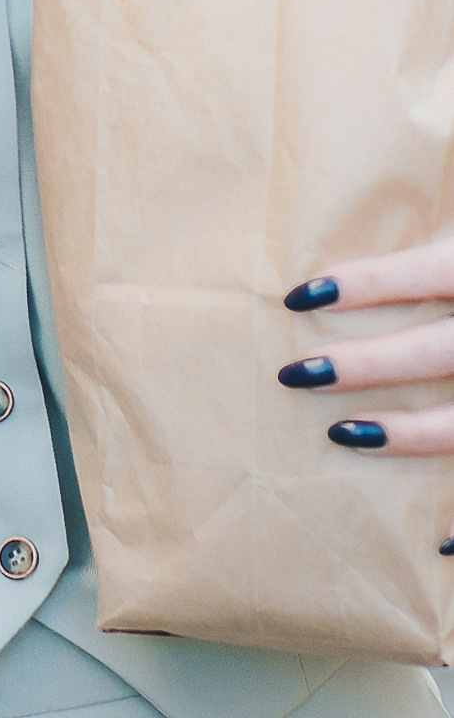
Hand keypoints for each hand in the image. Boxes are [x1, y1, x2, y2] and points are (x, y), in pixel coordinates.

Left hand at [279, 240, 453, 551]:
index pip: (426, 273)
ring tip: (344, 435)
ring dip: (406, 435)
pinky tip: (436, 541)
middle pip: (436, 352)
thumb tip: (387, 200)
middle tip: (300, 372)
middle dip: (365, 365)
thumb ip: (442, 244)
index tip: (302, 294)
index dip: (366, 282)